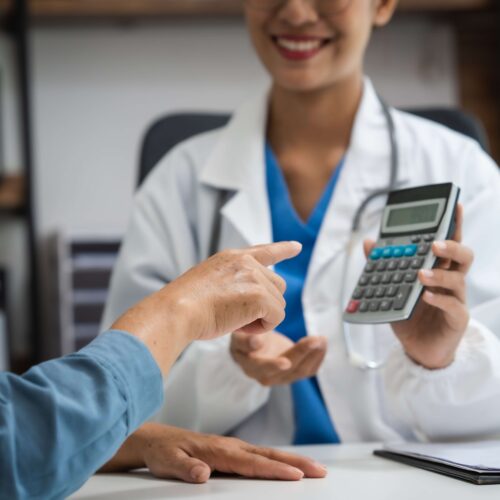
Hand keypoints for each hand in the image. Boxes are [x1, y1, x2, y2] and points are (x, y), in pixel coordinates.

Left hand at [100, 423, 326, 482]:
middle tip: (319, 470)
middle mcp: (230, 446)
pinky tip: (286, 465)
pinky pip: (260, 454)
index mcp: (219, 450)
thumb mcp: (168, 462)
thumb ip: (186, 468)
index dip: (276, 469)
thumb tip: (203, 474)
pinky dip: (278, 459)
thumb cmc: (164, 452)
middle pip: (268, 454)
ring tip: (313, 468)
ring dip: (291, 459)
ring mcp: (232, 446)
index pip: (252, 462)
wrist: (157, 439)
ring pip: (267, 452)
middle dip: (295, 462)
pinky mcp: (231, 450)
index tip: (296, 475)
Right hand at [112, 241, 301, 375]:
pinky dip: (263, 327)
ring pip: (278, 303)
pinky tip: (240, 327)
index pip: (264, 251)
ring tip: (234, 321)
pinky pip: (276, 317)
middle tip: (237, 317)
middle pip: (277, 286)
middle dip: (265, 305)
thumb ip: (231, 283)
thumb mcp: (209, 283)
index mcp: (232, 258)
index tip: (297, 247)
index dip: (282, 249)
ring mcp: (254, 277)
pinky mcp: (259, 296)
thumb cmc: (186, 305)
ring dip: (262, 318)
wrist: (177, 311)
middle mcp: (246, 263)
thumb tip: (251, 299)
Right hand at [230, 330, 326, 385]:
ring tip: (321, 339)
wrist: (253, 345)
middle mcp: (267, 376)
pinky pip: (309, 370)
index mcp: (251, 366)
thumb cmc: (244, 337)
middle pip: (288, 369)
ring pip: (301, 371)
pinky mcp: (294, 373)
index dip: (274, 365)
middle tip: (315, 339)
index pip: (263, 368)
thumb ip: (245, 340)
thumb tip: (256, 342)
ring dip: (314, 355)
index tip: (286, 362)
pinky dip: (318, 357)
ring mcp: (282, 377)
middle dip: (302, 353)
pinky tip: (322, 344)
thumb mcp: (239, 335)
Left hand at [363, 204, 473, 368]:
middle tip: (433, 244)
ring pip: (459, 280)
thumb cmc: (409, 314)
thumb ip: (383, 265)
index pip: (448, 243)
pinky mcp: (457, 319)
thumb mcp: (392, 288)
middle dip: (451, 246)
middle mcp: (451, 281)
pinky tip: (426, 296)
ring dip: (439, 275)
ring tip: (420, 275)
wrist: (417, 348)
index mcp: (438, 269)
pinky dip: (440, 300)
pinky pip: (454, 307)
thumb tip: (369, 242)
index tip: (454, 205)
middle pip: (462, 257)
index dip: (453, 224)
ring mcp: (456, 300)